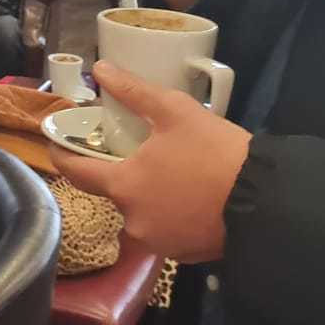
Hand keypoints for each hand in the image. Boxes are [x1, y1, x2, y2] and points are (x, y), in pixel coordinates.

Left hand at [53, 62, 250, 261]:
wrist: (267, 204)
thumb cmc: (216, 154)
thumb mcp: (176, 112)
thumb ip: (134, 91)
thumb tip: (101, 69)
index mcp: (124, 187)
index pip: (78, 173)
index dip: (63, 156)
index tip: (57, 144)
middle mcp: (133, 221)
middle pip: (116, 192)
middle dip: (124, 173)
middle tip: (142, 152)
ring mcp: (159, 243)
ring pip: (142, 212)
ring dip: (150, 195)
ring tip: (175, 173)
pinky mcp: (184, 255)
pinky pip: (166, 229)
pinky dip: (172, 213)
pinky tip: (191, 197)